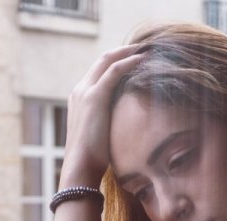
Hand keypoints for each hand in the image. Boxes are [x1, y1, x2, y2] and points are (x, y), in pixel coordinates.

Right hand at [59, 45, 146, 185]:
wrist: (80, 167)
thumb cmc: (92, 159)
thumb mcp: (101, 136)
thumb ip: (109, 126)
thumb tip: (127, 129)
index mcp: (79, 99)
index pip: (99, 72)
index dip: (117, 62)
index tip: (135, 59)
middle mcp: (80, 91)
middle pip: (102, 60)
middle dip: (123, 51)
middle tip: (145, 47)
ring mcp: (85, 92)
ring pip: (107, 60)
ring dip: (128, 52)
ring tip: (147, 49)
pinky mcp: (94, 97)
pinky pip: (114, 71)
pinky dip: (129, 61)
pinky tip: (144, 59)